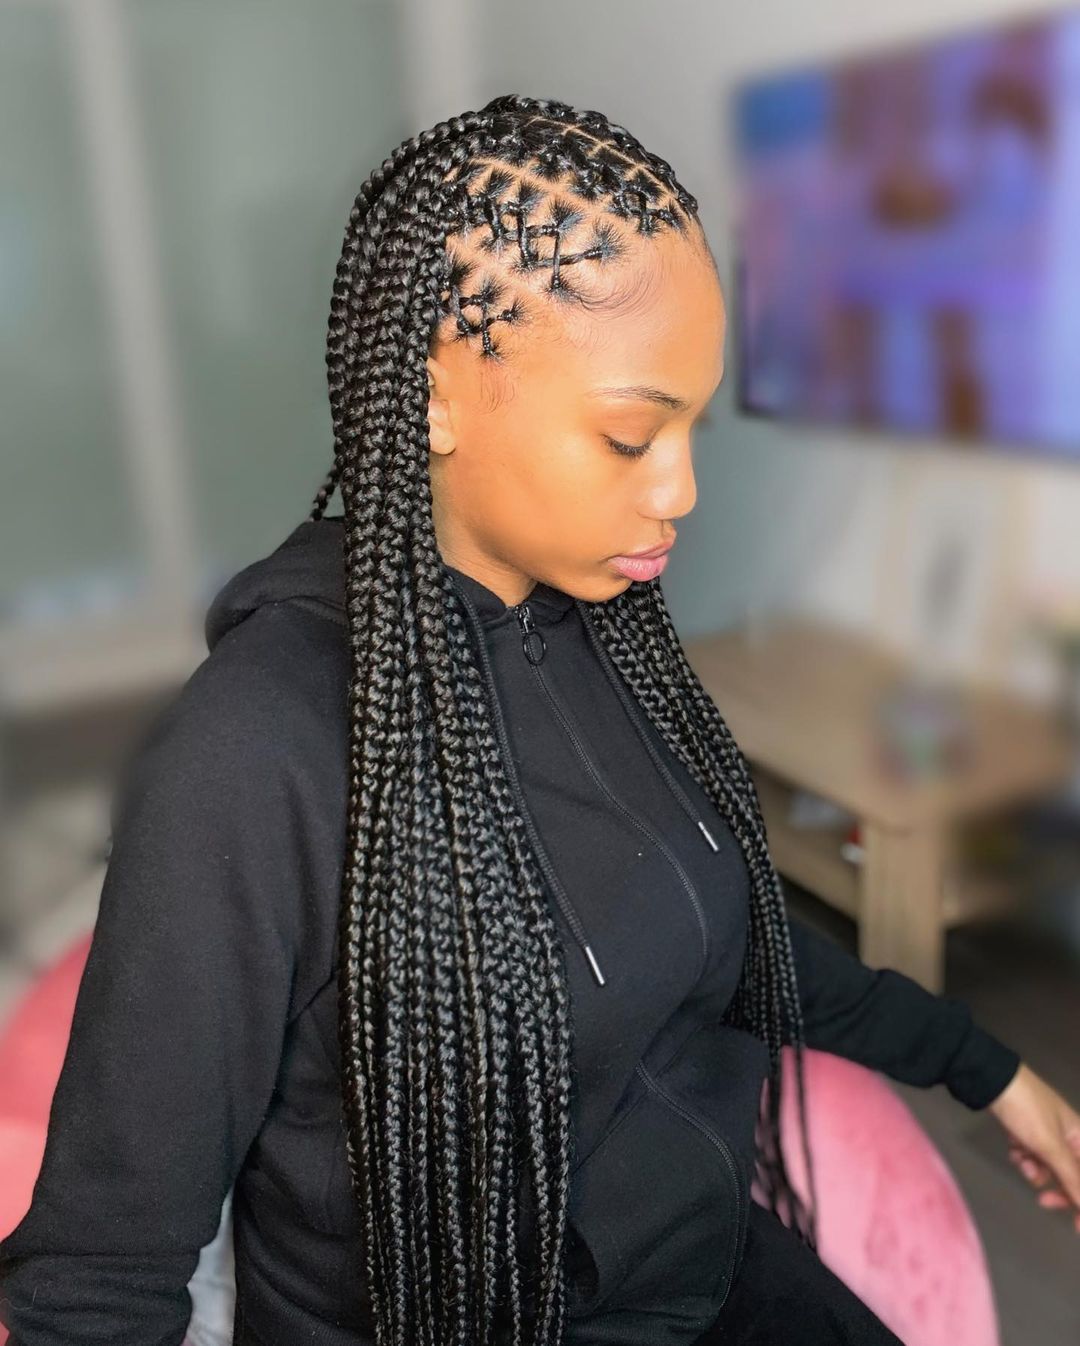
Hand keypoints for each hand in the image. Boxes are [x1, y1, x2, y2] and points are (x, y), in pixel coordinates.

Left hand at [987, 1061, 1079, 1234]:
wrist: (989, 1080)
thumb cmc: (1026, 1110)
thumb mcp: (1051, 1146)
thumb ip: (1073, 1178)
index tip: (1077, 1227)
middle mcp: (1070, 1138)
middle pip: (1072, 1177)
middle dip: (1057, 1188)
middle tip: (1043, 1201)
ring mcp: (1048, 1137)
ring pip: (1049, 1170)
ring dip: (1035, 1170)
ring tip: (1023, 1159)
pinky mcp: (1028, 1135)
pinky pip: (1032, 1159)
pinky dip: (1023, 1158)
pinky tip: (1014, 1149)